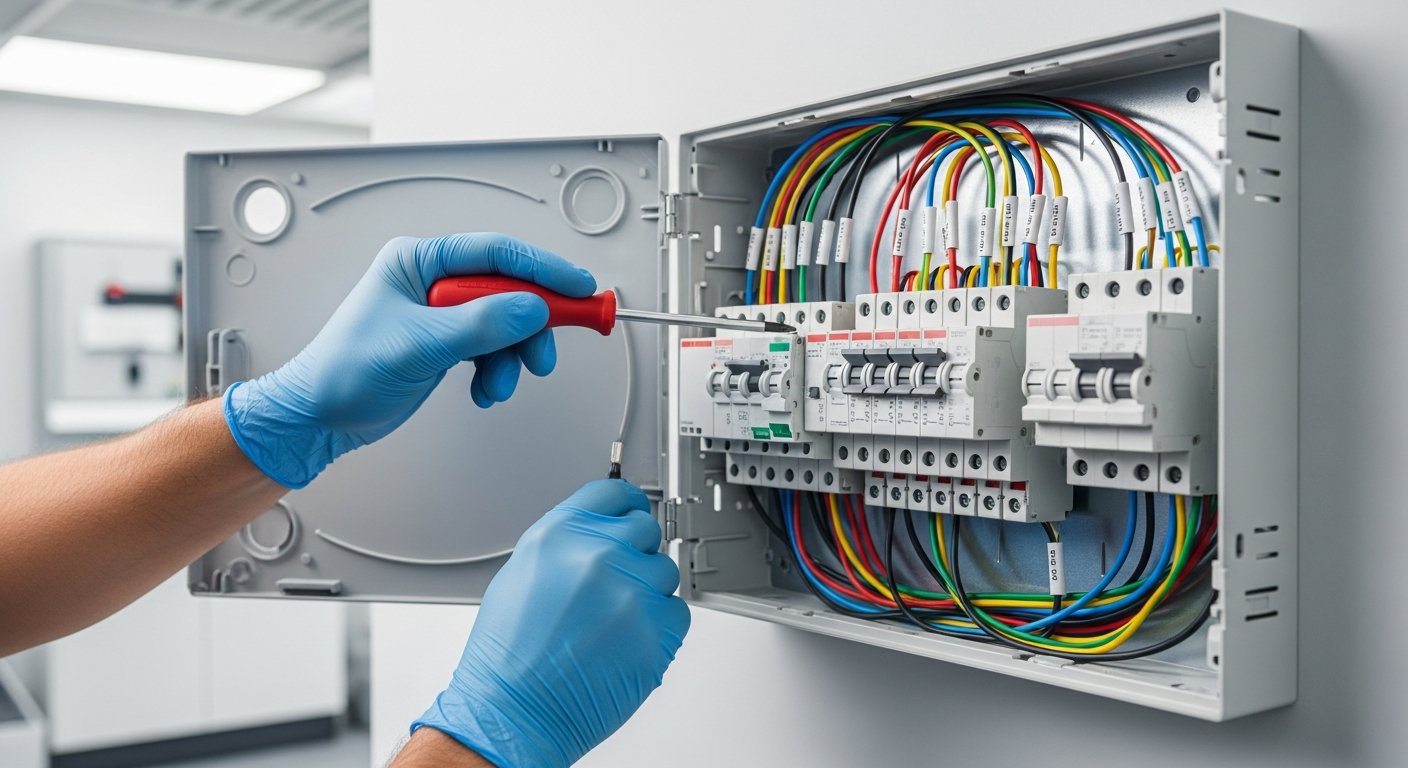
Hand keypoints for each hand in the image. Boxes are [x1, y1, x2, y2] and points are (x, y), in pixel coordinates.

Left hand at [223, 233, 595, 487]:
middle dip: (530, 325)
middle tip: (548, 349)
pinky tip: (485, 388)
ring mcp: (440, 314)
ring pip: (505, 324)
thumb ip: (478, 325)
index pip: (495, 253)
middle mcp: (432, 282)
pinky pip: (492, 348)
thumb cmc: (343, 371)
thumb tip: (530, 309)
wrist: (318, 417)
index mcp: (418, 261)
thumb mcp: (417, 344)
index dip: (542, 269)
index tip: (577, 287)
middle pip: (508, 290)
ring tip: (500, 381)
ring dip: (512, 356)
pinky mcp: (446, 343)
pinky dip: (497, 371)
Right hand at [413, 480, 690, 767]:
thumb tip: (598, 534)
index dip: (628, 501)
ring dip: (648, 590)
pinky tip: (628, 639)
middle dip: (636, 551)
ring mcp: (630, 591)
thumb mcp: (523, 573)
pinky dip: (661, 624)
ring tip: (615, 619)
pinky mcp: (655, 630)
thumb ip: (566, 545)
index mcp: (560, 534)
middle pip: (645, 528)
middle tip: (618, 580)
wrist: (513, 711)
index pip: (614, 493)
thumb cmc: (509, 654)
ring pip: (665, 571)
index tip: (635, 508)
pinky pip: (677, 611)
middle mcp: (597, 554)